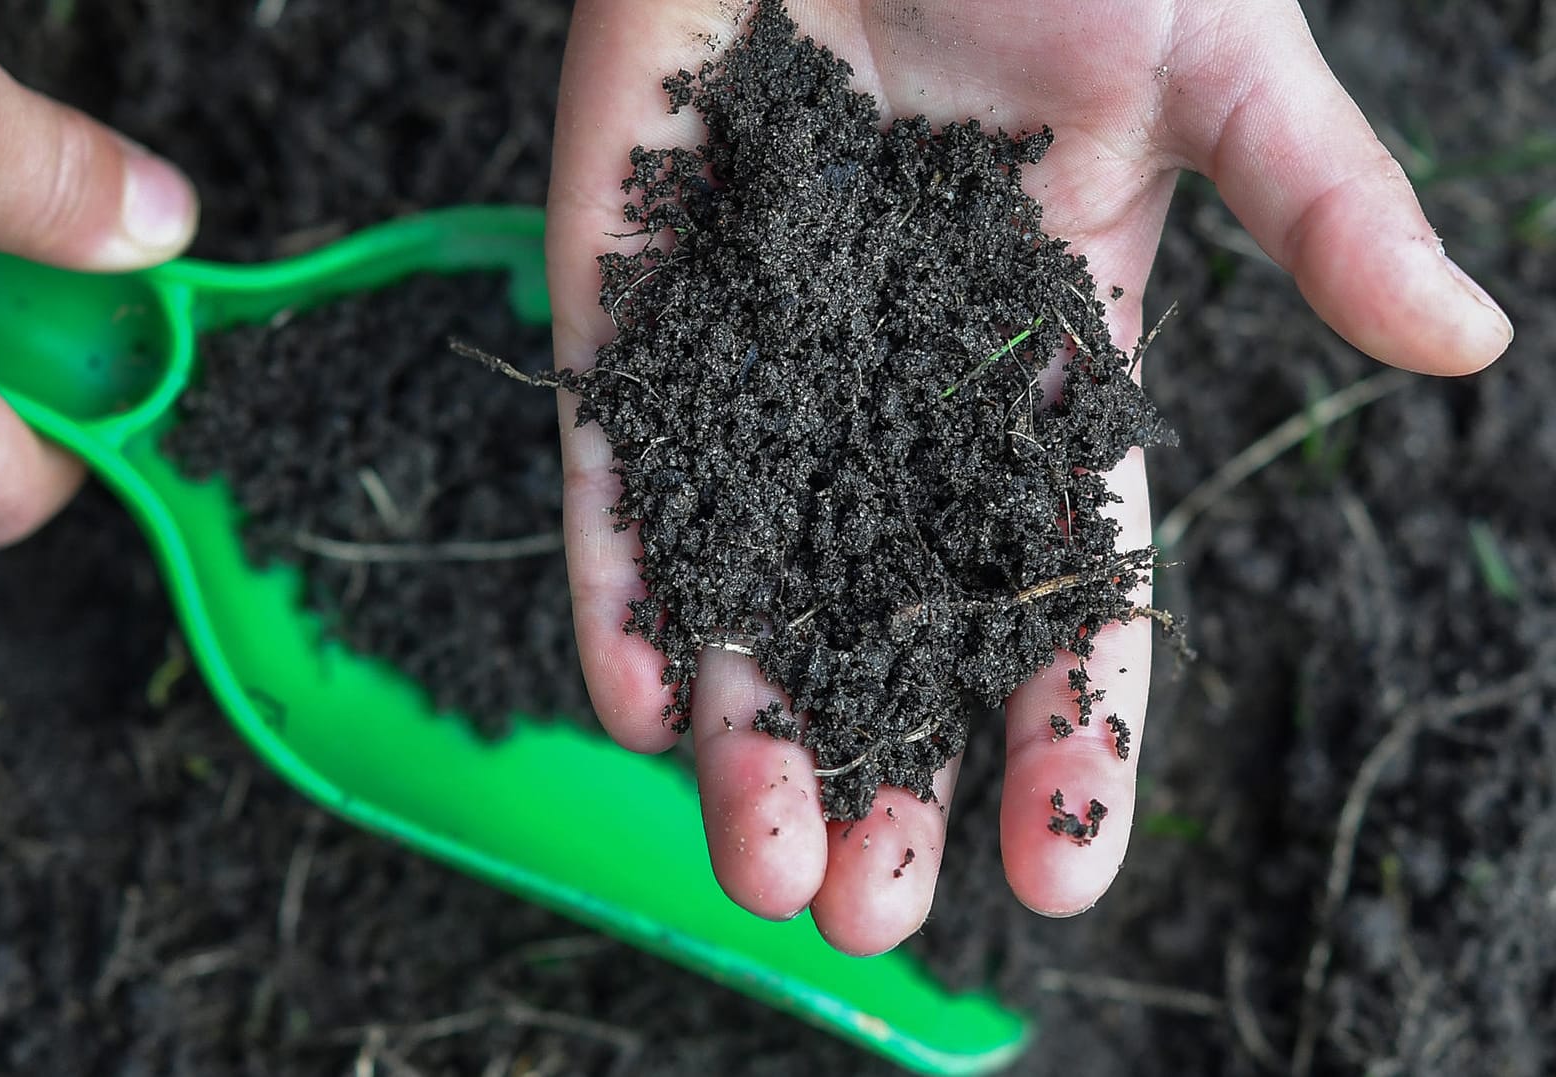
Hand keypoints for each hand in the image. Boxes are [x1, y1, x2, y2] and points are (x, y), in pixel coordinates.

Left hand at [549, 0, 1510, 954]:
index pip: (1063, 576)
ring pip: (748, 568)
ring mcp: (755, 345)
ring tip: (757, 867)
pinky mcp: (630, 291)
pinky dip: (622, 573)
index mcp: (1046, 350)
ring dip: (748, 722)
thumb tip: (1462, 344)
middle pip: (888, 615)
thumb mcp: (1215, 67)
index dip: (1061, 724)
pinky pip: (618, 458)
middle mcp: (892, 382)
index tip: (1060, 872)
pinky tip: (637, 699)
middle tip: (867, 913)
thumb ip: (1316, 205)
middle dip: (881, 767)